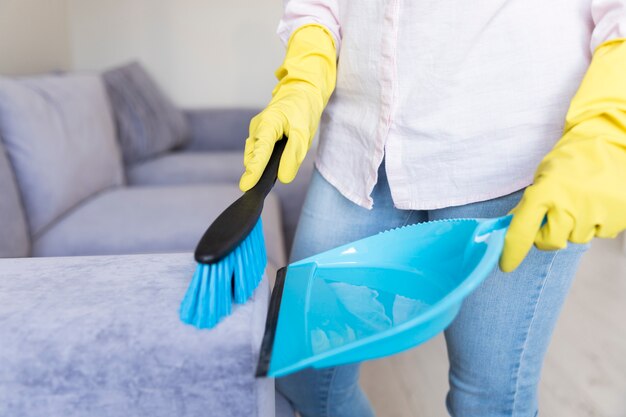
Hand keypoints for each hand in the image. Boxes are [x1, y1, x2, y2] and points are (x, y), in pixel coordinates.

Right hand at [239, 24, 335, 191]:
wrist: (303, 92)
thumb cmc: (303, 110)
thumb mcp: (303, 133)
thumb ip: (293, 156)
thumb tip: (283, 177)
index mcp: (268, 124)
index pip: (260, 151)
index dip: (254, 170)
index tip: (245, 186)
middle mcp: (258, 128)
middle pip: (253, 156)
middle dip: (255, 172)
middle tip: (258, 190)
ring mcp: (258, 131)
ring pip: (255, 155)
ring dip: (259, 168)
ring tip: (263, 184)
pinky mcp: (261, 135)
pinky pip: (259, 152)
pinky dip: (263, 162)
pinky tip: (270, 171)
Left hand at [500, 39, 625, 271]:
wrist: (611, 143)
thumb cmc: (571, 160)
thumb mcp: (542, 177)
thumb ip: (529, 203)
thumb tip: (512, 227)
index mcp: (545, 193)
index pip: (521, 232)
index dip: (511, 252)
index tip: (506, 264)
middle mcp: (569, 206)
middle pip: (549, 242)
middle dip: (546, 234)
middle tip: (552, 215)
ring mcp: (596, 213)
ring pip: (575, 238)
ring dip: (573, 226)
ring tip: (581, 200)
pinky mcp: (618, 217)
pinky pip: (599, 233)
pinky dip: (596, 222)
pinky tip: (597, 202)